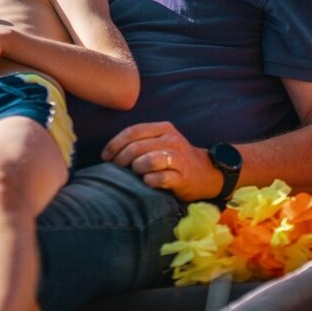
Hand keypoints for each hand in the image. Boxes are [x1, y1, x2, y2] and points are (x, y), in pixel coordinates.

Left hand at [101, 122, 222, 201]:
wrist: (206, 173)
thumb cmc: (174, 159)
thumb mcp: (160, 142)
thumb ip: (140, 141)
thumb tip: (109, 153)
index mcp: (163, 128)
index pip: (132, 132)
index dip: (115, 145)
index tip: (106, 157)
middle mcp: (171, 140)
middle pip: (137, 147)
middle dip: (121, 160)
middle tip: (118, 169)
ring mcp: (179, 158)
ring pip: (148, 160)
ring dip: (136, 169)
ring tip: (136, 174)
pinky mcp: (183, 177)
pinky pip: (159, 178)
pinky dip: (149, 181)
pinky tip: (147, 182)